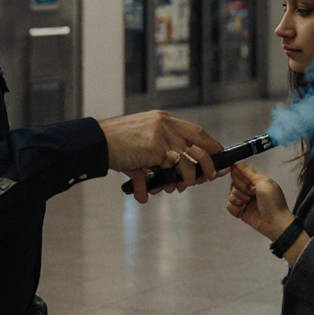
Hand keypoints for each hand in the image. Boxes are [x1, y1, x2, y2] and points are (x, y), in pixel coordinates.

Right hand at [100, 111, 221, 202]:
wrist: (95, 141)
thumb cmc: (114, 142)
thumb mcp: (138, 142)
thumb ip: (154, 157)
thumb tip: (158, 184)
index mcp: (164, 120)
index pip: (196, 132)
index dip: (210, 145)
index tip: (218, 156)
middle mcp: (166, 125)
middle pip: (199, 146)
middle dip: (208, 165)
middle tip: (208, 177)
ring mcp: (161, 136)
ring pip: (186, 163)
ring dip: (185, 180)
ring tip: (177, 188)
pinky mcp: (155, 149)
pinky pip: (165, 173)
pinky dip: (154, 187)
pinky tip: (144, 194)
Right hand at [226, 162, 292, 240]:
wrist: (275, 224)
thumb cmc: (274, 203)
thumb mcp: (264, 183)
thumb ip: (250, 173)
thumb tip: (239, 163)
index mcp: (257, 181)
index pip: (241, 172)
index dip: (238, 174)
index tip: (240, 176)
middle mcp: (250, 190)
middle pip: (234, 183)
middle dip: (240, 187)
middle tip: (251, 192)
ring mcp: (245, 201)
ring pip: (231, 194)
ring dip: (238, 197)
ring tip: (248, 202)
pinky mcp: (241, 211)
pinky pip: (230, 206)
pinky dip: (234, 206)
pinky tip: (243, 208)